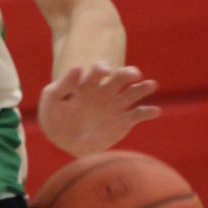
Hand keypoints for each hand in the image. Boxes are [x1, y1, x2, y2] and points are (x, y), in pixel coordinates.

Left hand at [38, 64, 159, 155]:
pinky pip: (139, 114)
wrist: (63, 140)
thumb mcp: (52, 99)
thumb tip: (78, 67)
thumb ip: (63, 85)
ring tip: (151, 85)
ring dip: (143, 88)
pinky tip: (156, 110)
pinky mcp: (124, 121)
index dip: (102, 69)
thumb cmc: (54, 117)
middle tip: (135, 74)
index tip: (104, 71)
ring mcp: (116, 106)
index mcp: (89, 84)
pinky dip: (148, 112)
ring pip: (133, 93)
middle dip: (128, 74)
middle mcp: (106, 92)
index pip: (98, 72)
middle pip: (120, 79)